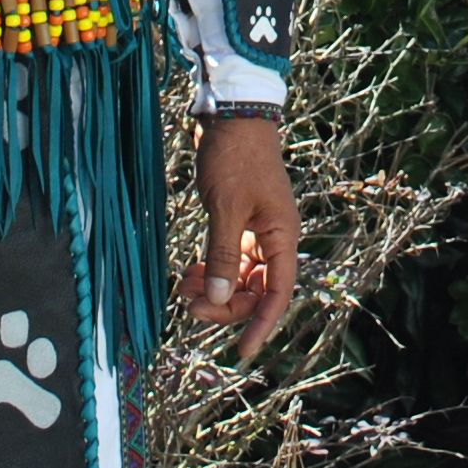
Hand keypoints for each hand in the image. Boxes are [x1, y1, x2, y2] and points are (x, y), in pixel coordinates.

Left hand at [181, 114, 299, 356]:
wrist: (232, 115)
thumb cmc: (235, 158)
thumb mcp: (226, 208)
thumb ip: (224, 255)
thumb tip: (221, 299)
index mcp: (282, 236)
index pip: (277, 293)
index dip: (261, 325)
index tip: (240, 352)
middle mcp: (275, 237)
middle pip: (256, 289)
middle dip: (226, 304)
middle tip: (190, 305)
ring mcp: (258, 229)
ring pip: (241, 276)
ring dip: (216, 288)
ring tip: (184, 288)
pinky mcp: (240, 220)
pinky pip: (230, 259)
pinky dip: (212, 269)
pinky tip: (191, 272)